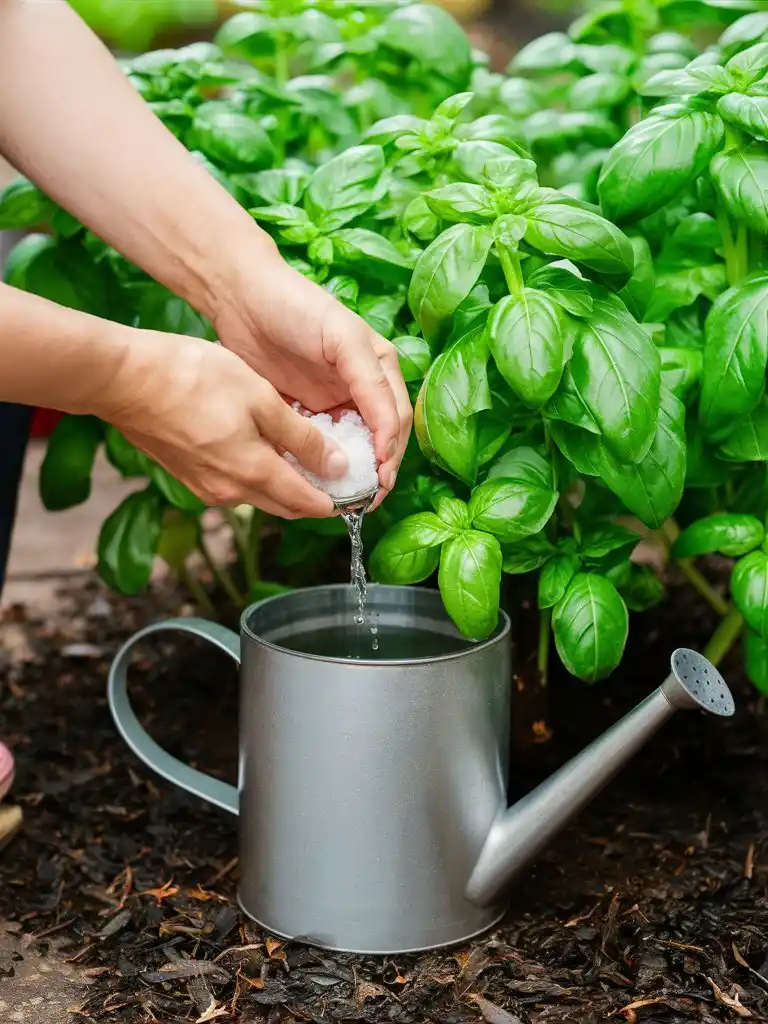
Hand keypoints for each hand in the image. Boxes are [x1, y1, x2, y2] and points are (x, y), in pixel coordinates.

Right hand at [104, 331, 346, 518]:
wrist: (124, 379)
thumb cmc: (193, 378)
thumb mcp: (261, 399)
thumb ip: (303, 439)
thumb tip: (337, 468)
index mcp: (254, 474)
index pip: (309, 504)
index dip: (337, 501)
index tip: (356, 490)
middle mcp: (231, 492)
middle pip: (286, 505)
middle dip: (314, 497)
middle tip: (337, 475)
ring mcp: (206, 487)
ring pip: (260, 495)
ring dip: (284, 484)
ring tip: (304, 457)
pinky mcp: (188, 476)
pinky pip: (235, 485)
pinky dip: (257, 475)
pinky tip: (263, 449)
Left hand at [212, 255, 412, 504]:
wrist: (239, 297)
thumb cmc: (296, 306)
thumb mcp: (343, 338)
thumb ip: (370, 382)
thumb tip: (388, 435)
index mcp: (378, 369)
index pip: (397, 420)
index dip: (392, 452)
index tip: (381, 478)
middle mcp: (359, 390)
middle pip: (378, 441)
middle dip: (376, 471)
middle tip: (365, 500)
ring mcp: (330, 404)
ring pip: (348, 449)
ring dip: (347, 474)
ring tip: (342, 499)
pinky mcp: (300, 413)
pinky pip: (314, 446)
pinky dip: (316, 465)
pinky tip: (310, 482)